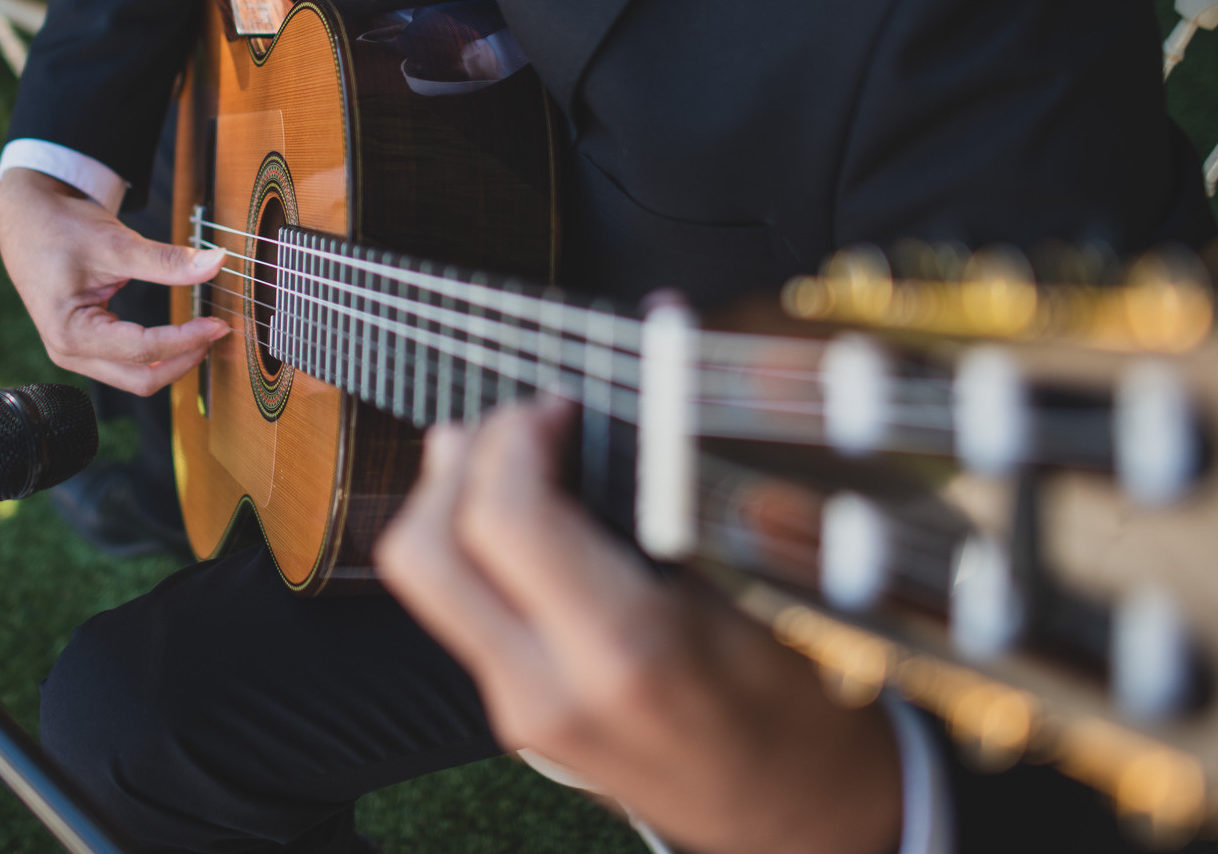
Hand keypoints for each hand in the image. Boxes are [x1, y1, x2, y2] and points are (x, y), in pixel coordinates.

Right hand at [0, 168, 228, 394]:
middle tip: (216, 331)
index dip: (186, 339)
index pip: (142, 349)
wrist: (27, 219)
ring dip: (173, 360)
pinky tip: (182, 333)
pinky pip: (129, 363)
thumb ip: (166, 260)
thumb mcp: (115, 243)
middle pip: (141, 379)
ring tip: (203, 332)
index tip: (218, 323)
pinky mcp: (86, 345)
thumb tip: (216, 262)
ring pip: (136, 377)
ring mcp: (75, 353)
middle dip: (183, 360)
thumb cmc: (59, 228)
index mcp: (69, 333)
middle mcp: (69, 352)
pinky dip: (159, 353)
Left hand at [378, 398, 903, 853]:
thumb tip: (589, 417)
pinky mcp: (512, 716)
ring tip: (512, 454)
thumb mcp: (751, 599)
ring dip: (449, 497)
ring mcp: (520, 712)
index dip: (515, 438)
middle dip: (460, 462)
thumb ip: (659, 512)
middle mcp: (550, 690)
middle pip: (423, 551)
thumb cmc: (796, 711)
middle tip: (522, 423)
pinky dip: (469, 541)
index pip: (505, 521)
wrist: (796, 824)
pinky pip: (454, 607)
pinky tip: (522, 511)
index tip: (556, 406)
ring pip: (421, 577)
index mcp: (625, 655)